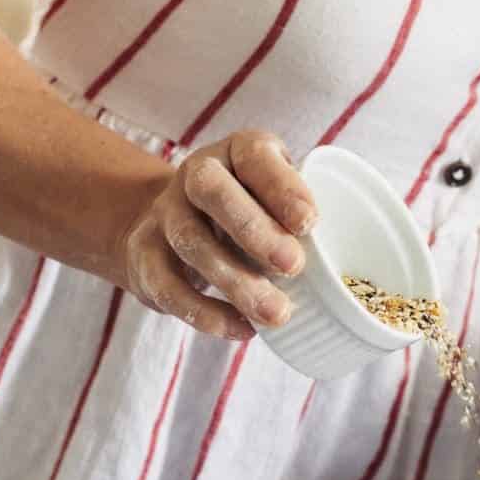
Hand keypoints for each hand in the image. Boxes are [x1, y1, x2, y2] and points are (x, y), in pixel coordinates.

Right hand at [114, 130, 315, 341]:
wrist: (172, 221)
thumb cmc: (249, 210)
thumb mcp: (275, 197)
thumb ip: (298, 214)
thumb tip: (336, 258)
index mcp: (237, 151)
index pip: (255, 156)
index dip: (282, 187)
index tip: (310, 222)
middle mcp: (195, 174)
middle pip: (212, 192)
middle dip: (254, 230)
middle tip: (294, 266)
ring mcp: (165, 212)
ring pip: (191, 242)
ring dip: (235, 281)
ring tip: (277, 313)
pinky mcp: (143, 253)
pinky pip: (167, 284)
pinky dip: (204, 311)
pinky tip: (241, 328)